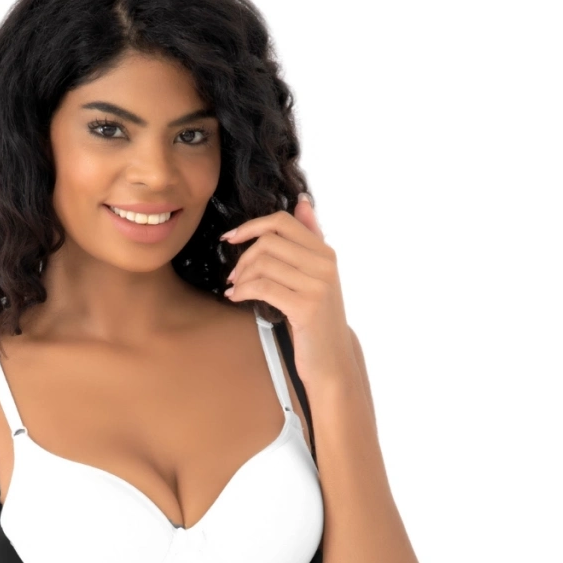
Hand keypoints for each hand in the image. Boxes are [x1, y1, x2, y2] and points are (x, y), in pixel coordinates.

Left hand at [221, 196, 355, 389]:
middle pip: (269, 241)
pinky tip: (236, 298)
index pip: (282, 221)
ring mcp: (318, 284)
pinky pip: (263, 287)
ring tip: (236, 289)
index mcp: (325, 252)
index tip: (230, 239)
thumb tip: (303, 202)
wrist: (331, 360)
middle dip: (243, 258)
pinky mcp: (306, 306)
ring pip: (264, 263)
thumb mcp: (316, 276)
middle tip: (233, 276)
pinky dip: (243, 291)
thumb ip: (310, 239)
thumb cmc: (316, 319)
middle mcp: (325, 264)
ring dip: (241, 277)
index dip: (251, 226)